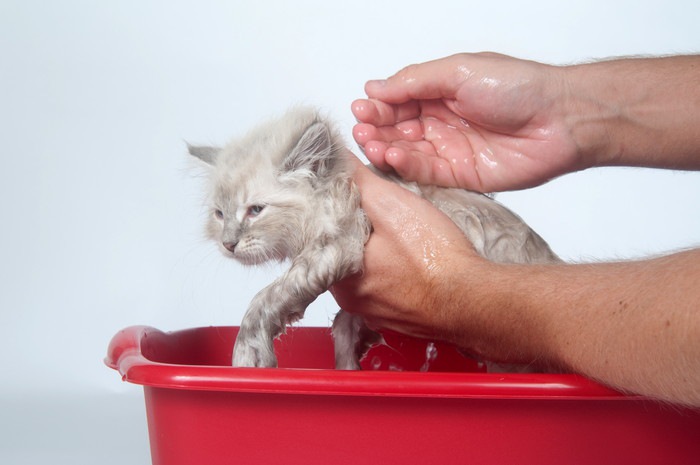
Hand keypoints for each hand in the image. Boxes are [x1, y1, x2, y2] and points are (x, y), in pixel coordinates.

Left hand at [330, 155, 485, 342]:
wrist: (474, 299)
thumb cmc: (435, 257)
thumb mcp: (392, 204)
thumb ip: (358, 181)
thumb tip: (335, 159)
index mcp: (338, 274)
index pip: (319, 236)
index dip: (332, 211)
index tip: (346, 196)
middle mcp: (350, 300)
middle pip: (340, 254)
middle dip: (354, 231)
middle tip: (376, 213)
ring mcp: (374, 311)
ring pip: (363, 272)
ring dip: (373, 252)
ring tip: (395, 234)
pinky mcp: (397, 316)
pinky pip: (386, 288)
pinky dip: (392, 272)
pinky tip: (410, 259)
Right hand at [352, 52, 586, 191]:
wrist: (560, 119)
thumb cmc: (517, 87)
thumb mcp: (458, 71)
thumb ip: (414, 81)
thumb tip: (375, 87)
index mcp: (440, 93)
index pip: (397, 102)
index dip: (378, 106)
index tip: (361, 108)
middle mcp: (441, 122)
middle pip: (397, 129)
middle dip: (376, 129)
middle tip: (362, 130)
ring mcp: (449, 149)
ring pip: (406, 152)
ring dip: (385, 148)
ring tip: (372, 144)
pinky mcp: (459, 175)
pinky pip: (425, 172)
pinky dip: (406, 165)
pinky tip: (393, 156)